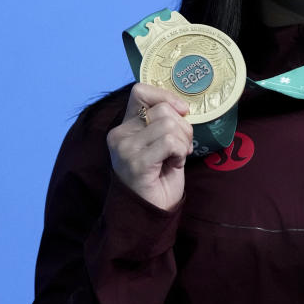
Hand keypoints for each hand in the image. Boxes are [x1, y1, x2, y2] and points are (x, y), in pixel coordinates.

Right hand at [106, 83, 193, 210]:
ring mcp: (125, 148)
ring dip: (184, 142)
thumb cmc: (159, 177)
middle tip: (182, 147)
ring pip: (169, 125)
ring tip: (177, 157)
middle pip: (163, 109)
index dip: (166, 96)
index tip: (182, 111)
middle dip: (183, 127)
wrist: (149, 213)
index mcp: (124, 126)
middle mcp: (119, 135)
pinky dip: (181, 152)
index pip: (140, 91)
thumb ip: (164, 121)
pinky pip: (171, 142)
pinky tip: (175, 164)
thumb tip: (181, 105)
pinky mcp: (136, 162)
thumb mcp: (160, 142)